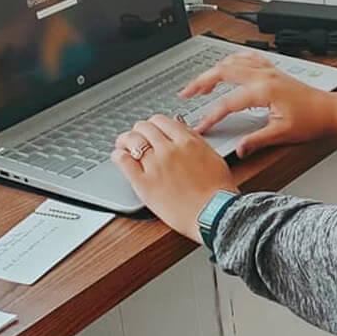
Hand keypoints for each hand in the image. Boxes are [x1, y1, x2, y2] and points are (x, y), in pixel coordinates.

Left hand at [114, 115, 235, 241]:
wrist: (214, 214)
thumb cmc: (217, 191)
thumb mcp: (213, 157)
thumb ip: (195, 141)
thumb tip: (181, 131)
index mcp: (188, 142)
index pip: (161, 121)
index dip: (153, 125)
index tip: (150, 131)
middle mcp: (169, 150)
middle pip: (144, 127)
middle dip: (138, 131)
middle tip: (135, 138)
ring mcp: (155, 166)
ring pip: (131, 140)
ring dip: (125, 141)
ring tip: (123, 146)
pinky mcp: (144, 183)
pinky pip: (123, 161)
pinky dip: (118, 156)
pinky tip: (119, 157)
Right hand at [180, 52, 334, 156]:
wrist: (330, 110)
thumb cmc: (312, 121)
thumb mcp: (282, 134)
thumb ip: (256, 140)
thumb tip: (238, 148)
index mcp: (263, 90)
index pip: (227, 103)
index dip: (210, 116)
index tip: (200, 127)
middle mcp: (263, 75)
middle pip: (221, 72)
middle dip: (200, 82)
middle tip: (185, 94)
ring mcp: (268, 70)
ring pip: (231, 61)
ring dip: (212, 70)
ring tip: (200, 84)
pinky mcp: (272, 70)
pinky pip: (246, 58)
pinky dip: (231, 60)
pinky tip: (225, 66)